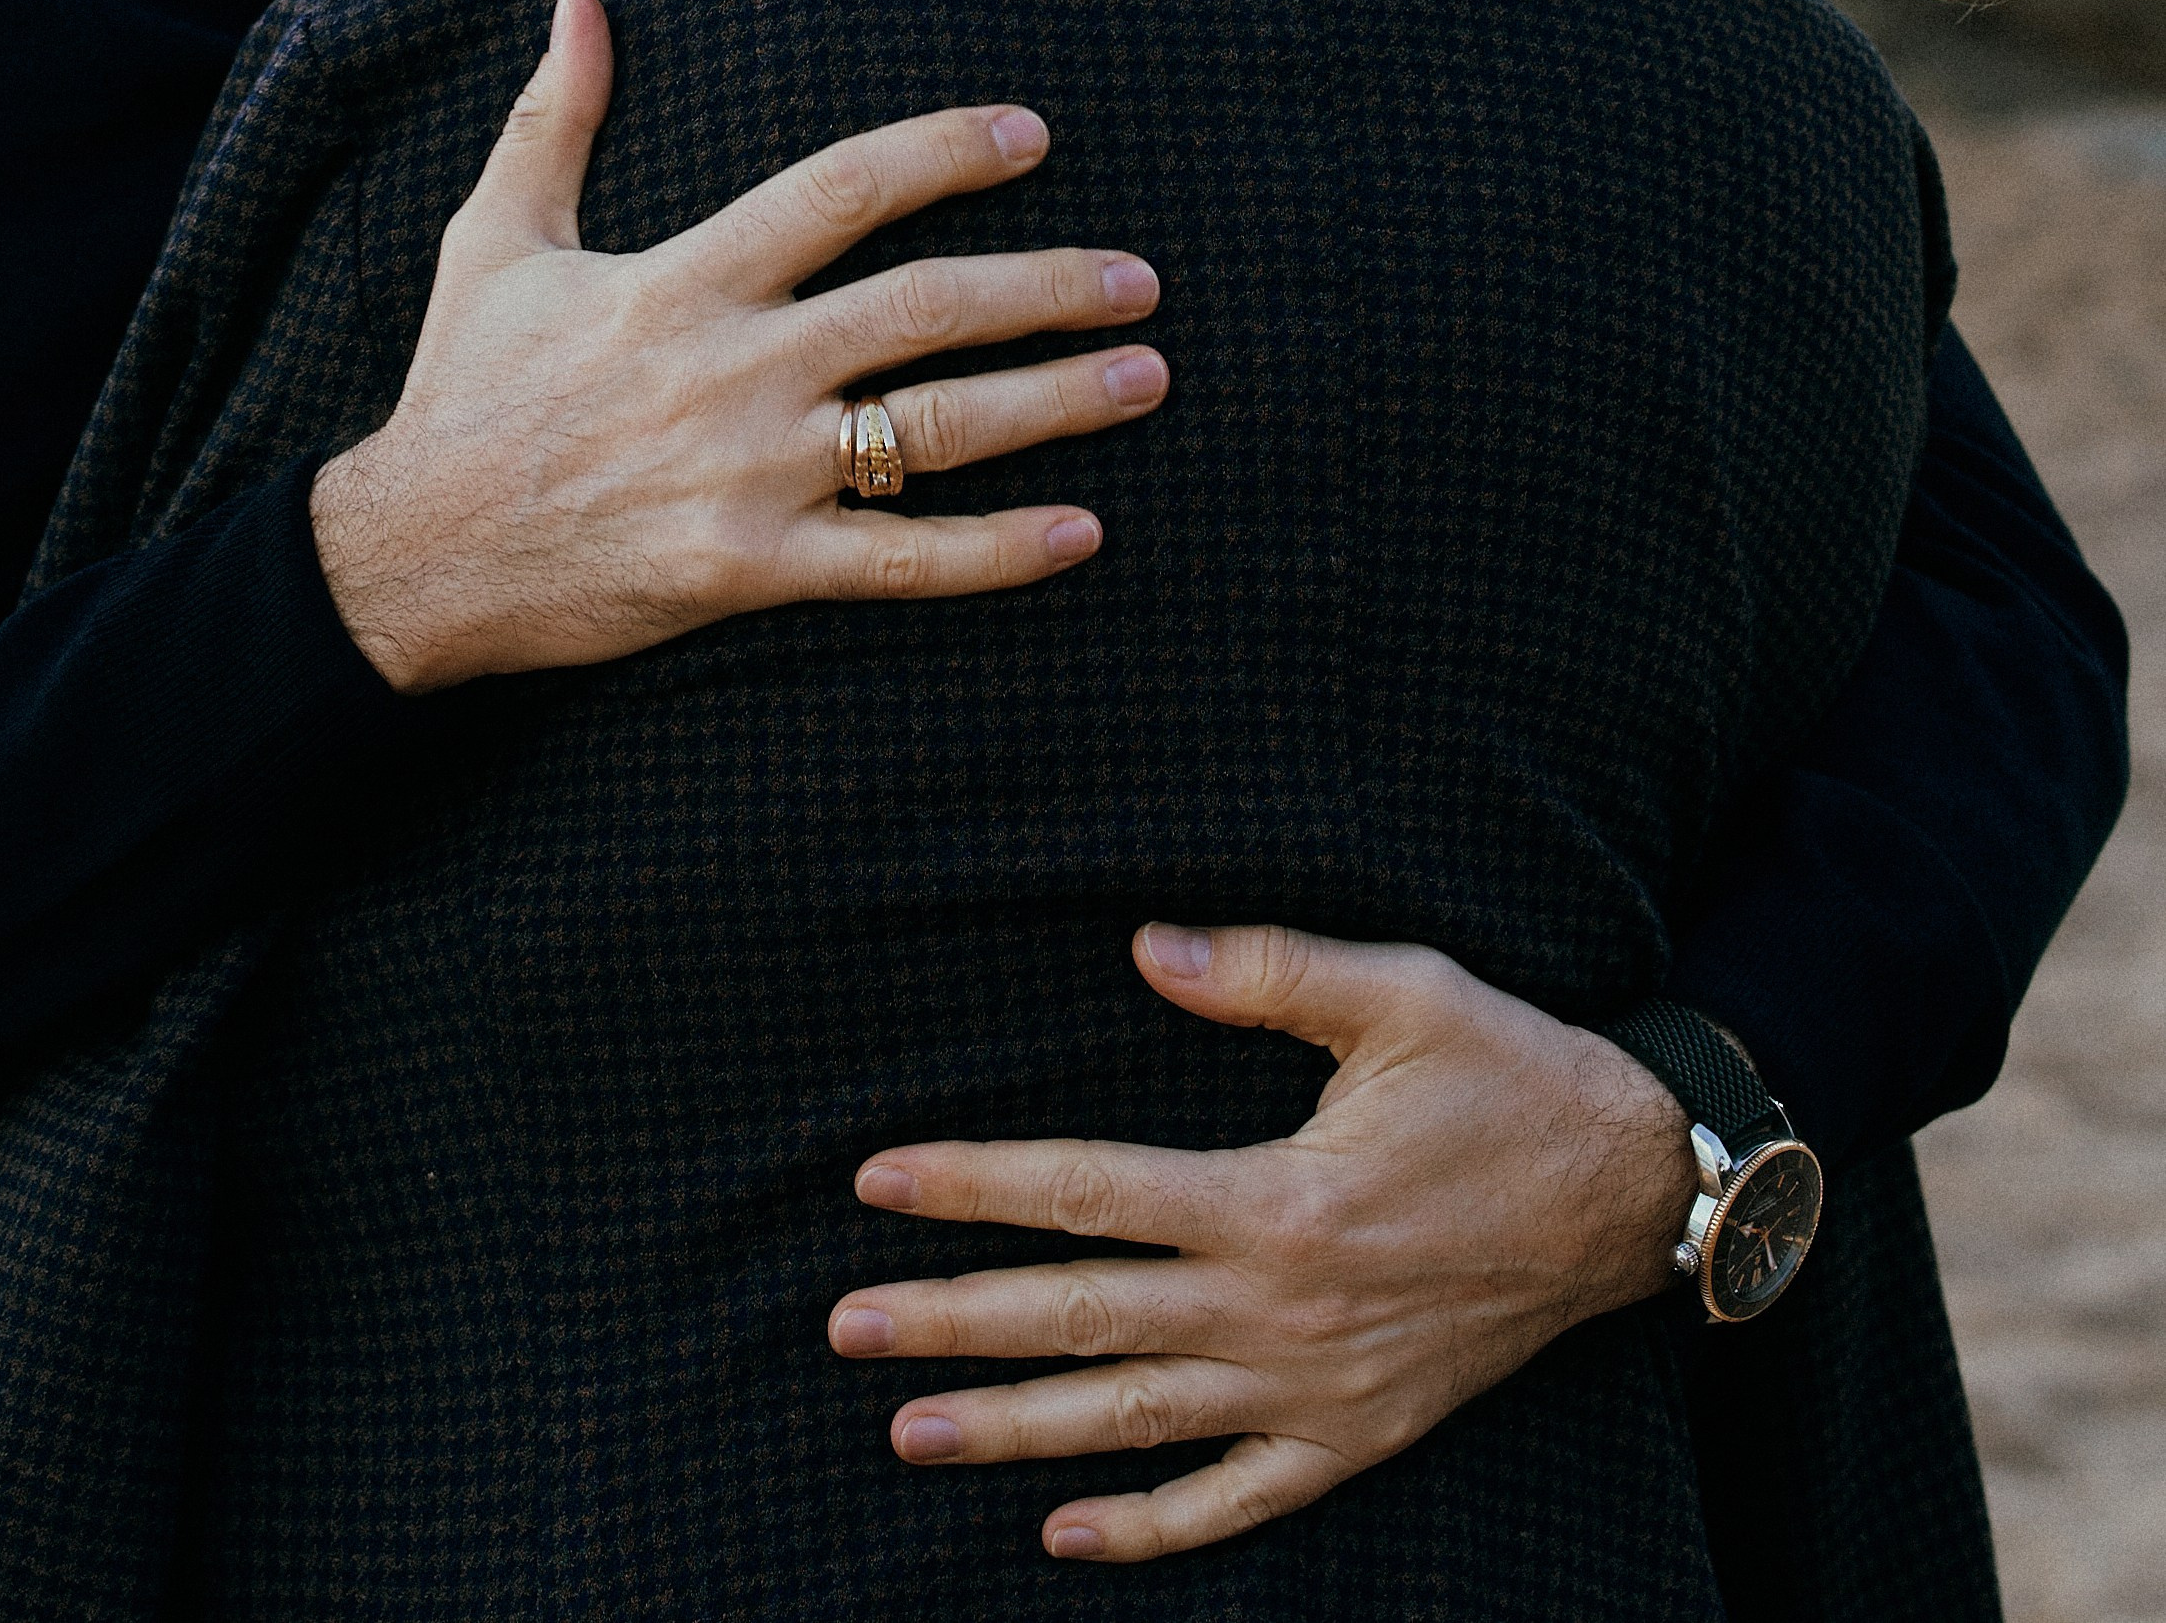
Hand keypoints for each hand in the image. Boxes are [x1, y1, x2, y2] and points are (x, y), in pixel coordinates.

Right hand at [311, 0, 1165, 690]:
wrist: (409, 557)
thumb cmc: (462, 392)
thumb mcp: (498, 238)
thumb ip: (555, 118)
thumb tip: (580, 0)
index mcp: (682, 278)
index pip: (840, 190)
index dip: (943, 151)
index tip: (1032, 133)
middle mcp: (731, 367)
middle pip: (921, 306)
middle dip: (1045, 287)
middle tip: (1142, 279)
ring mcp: (748, 473)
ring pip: (933, 427)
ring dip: (1054, 400)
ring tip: (1146, 375)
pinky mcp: (750, 569)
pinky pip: (898, 561)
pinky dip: (997, 550)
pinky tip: (1084, 530)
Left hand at [829, 924, 1694, 1564]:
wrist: (1636, 1191)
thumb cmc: (1514, 1075)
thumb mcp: (1403, 993)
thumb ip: (1266, 970)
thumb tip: (1142, 946)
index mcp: (1279, 1197)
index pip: (1089, 1191)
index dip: (975, 1185)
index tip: (877, 1183)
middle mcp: (1283, 1308)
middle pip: (1083, 1317)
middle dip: (953, 1321)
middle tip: (844, 1328)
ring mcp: (1319, 1389)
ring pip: (1136, 1420)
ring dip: (1015, 1431)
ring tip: (908, 1432)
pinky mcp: (1361, 1437)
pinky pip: (1238, 1500)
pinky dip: (1150, 1527)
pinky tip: (1066, 1534)